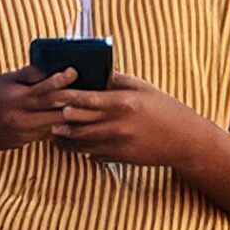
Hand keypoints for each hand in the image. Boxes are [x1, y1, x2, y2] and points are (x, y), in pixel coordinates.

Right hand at [0, 65, 78, 161]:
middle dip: (74, 98)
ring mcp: (26, 131)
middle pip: (54, 107)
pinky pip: (52, 130)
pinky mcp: (30, 141)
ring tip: (87, 103)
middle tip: (88, 89)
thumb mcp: (3, 81)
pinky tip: (75, 116)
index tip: (73, 71)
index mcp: (15, 98)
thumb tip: (48, 65)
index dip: (60, 80)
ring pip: (57, 121)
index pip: (43, 89)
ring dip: (73, 113)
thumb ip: (25, 75)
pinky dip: (63, 123)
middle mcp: (21, 116)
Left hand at [48, 72, 218, 169]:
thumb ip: (117, 80)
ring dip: (65, 137)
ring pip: (81, 141)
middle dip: (59, 117)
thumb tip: (95, 71)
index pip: (86, 99)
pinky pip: (93, 154)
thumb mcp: (143, 89)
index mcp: (123, 103)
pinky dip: (81, 149)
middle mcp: (118, 124)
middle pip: (79, 121)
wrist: (185, 141)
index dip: (65, 96)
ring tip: (52, 130)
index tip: (50, 93)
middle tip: (44, 112)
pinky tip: (71, 144)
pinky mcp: (120, 158)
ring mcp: (118, 144)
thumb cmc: (164, 109)